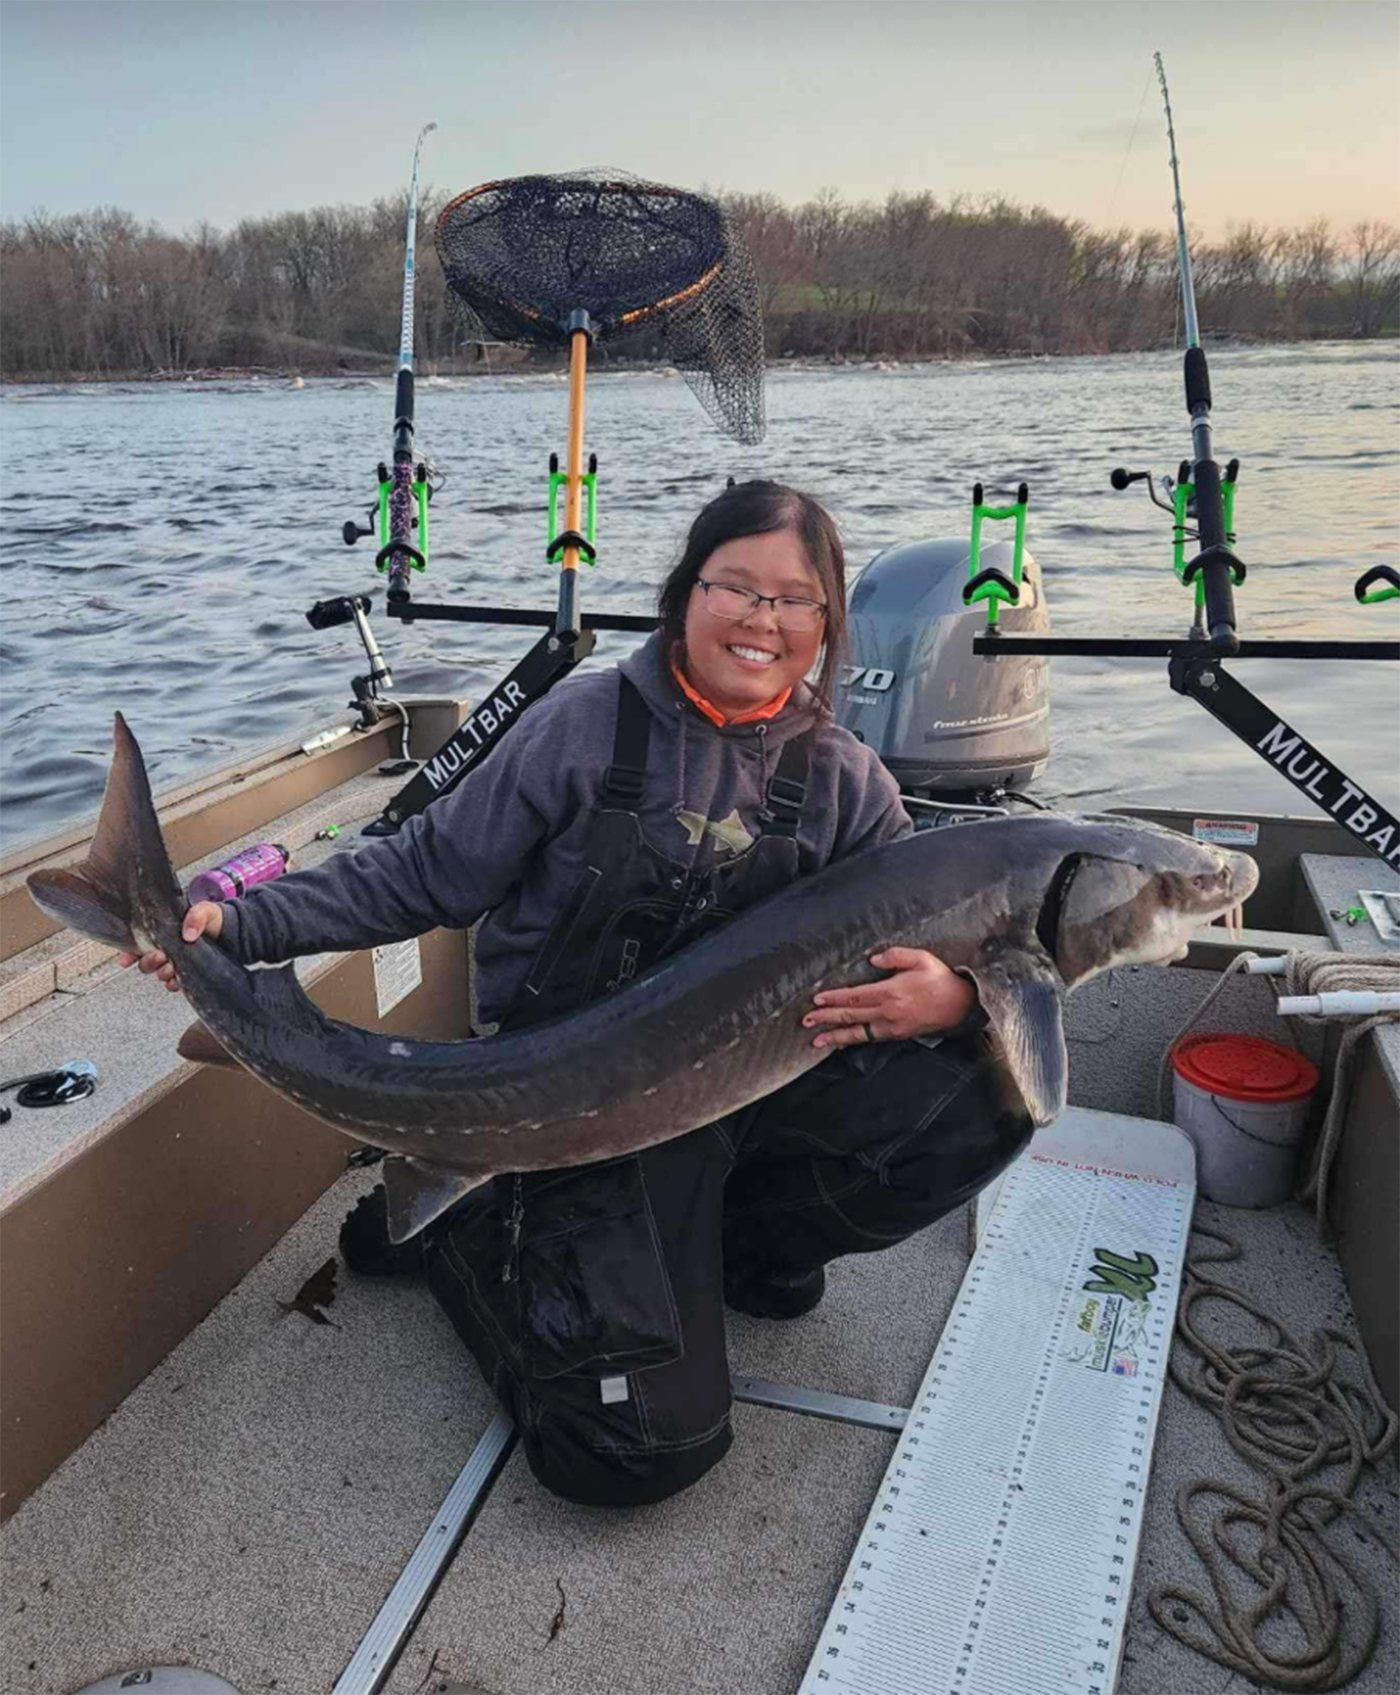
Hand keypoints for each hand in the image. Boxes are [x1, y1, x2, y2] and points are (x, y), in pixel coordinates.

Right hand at [116, 901, 222, 992]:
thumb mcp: (206, 910)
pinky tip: (177, 979)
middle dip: (148, 962)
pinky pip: (174, 984)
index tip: (125, 959)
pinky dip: (173, 983)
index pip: (138, 945)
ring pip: (159, 973)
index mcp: (163, 932)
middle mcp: (166, 949)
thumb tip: (187, 934)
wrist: (233, 932)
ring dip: (162, 972)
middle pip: (146, 962)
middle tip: (159, 956)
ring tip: (171, 966)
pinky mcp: (188, 973)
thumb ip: (196, 916)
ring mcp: (176, 962)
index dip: (128, 954)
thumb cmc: (215, 919)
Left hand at [803, 946, 976, 1049]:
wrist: (961, 1006)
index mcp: (891, 992)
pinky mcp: (897, 1035)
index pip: (855, 995)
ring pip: (858, 1033)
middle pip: (851, 1016)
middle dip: (826, 1018)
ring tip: (816, 1041)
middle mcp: (888, 1012)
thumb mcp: (920, 958)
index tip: (816, 999)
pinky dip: (853, 1041)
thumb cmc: (939, 979)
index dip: (834, 998)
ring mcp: (892, 1027)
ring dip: (835, 1036)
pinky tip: (841, 1043)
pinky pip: (870, 1039)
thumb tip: (872, 960)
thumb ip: (895, 956)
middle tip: (806, 1021)